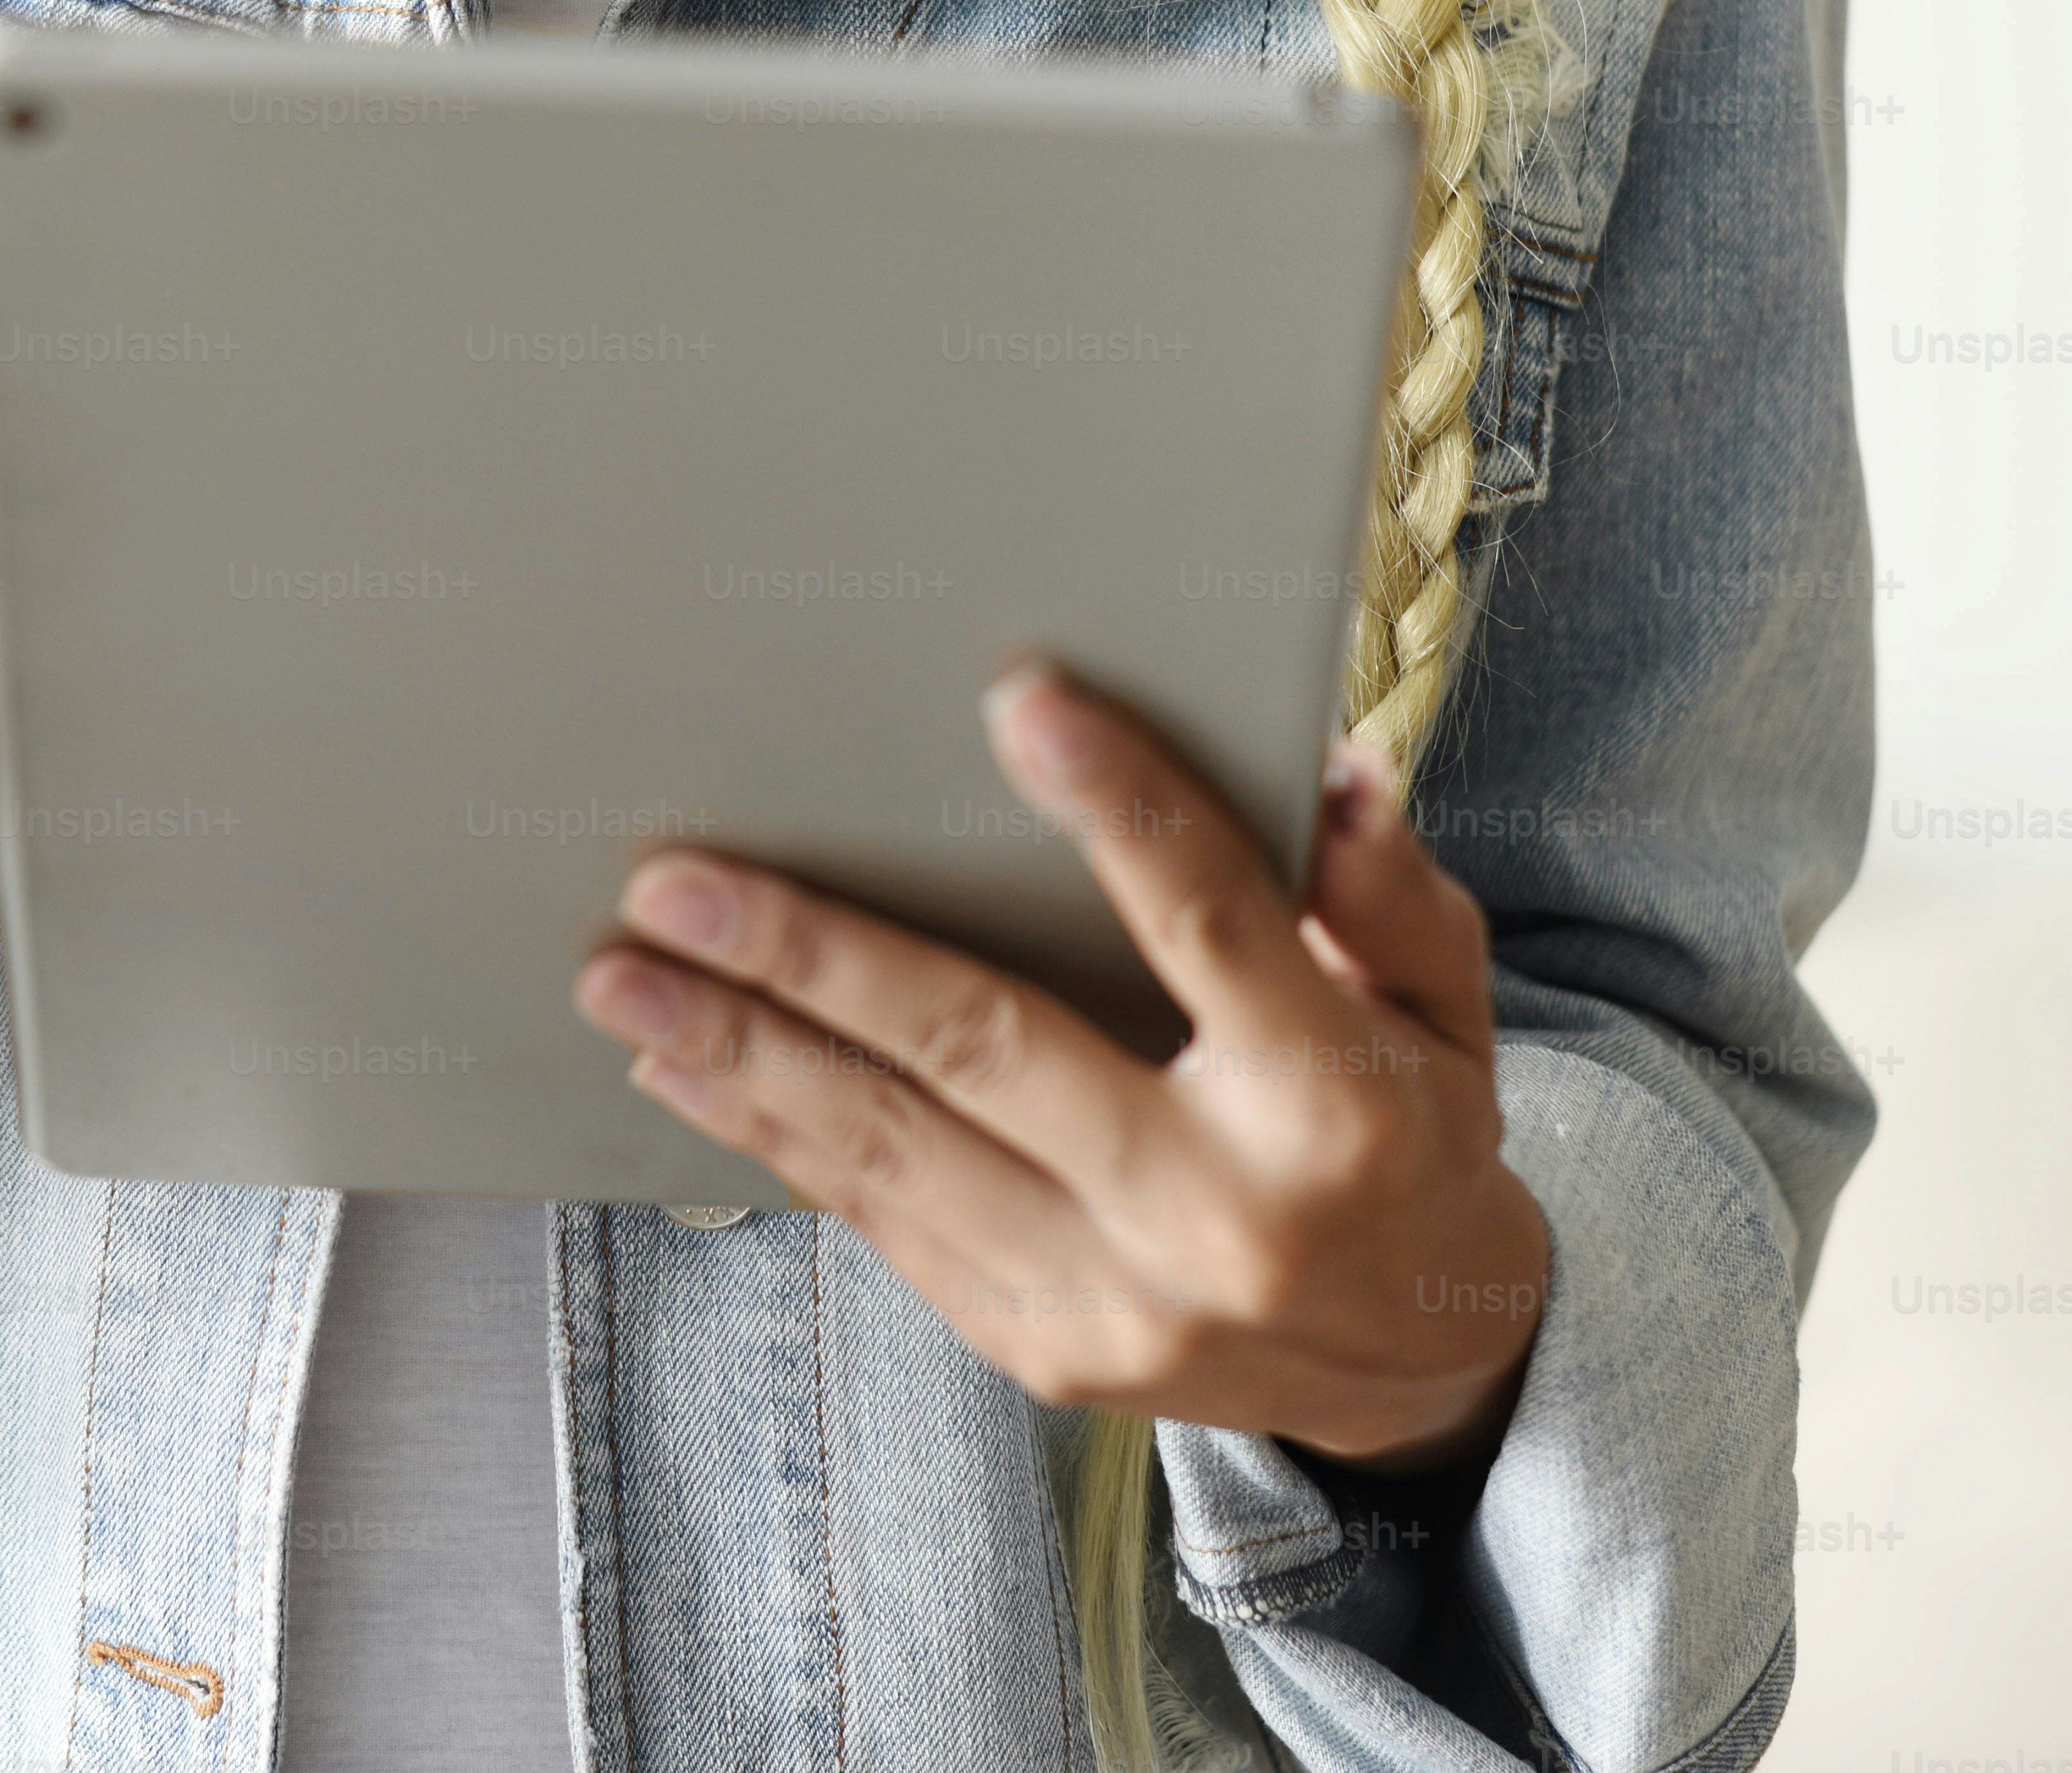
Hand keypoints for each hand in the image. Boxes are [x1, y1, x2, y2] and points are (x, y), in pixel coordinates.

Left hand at [573, 660, 1548, 1467]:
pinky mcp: (1041, 1348)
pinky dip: (778, 1142)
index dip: (1119, 808)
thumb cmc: (1413, 1140)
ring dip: (741, 1058)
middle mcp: (1210, 1211)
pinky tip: (687, 1074)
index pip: (1209, 923)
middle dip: (813, 958)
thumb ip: (1389, 895)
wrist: (1417, 1369)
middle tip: (677, 882)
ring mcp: (1113, 1300)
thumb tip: (1325, 768)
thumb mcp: (1449, 1013)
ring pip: (894, 1151)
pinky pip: (886, 1226)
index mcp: (1329, 1102)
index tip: (1020, 703)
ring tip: (622, 980)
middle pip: (986, 1048)